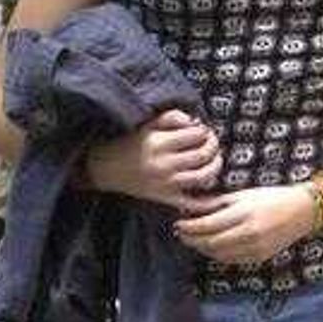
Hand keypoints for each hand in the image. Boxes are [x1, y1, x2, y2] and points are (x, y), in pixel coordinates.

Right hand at [84, 110, 219, 211]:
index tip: (203, 130)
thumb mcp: (147, 124)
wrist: (103, 168)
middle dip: (214, 146)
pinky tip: (219, 197)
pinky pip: (191, 203)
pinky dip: (208, 203)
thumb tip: (195, 122)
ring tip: (215, 159)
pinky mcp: (163, 198)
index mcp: (158, 143)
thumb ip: (172, 118)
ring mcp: (164, 183)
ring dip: (216, 166)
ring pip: (203, 176)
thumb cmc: (128, 143)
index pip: (196, 135)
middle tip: (212, 142)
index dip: (205, 130)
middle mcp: (162, 164)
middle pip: (203, 154)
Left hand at [172, 185, 315, 265]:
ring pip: (218, 254)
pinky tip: (212, 246)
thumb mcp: (244, 195)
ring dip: (202, 248)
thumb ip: (218, 203)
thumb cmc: (274, 197)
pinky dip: (218, 254)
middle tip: (181, 233)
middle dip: (192, 239)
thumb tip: (193, 208)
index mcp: (244, 213)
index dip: (189, 227)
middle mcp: (248, 233)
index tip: (178, 223)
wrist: (304, 211)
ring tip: (194, 240)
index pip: (207, 225)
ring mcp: (255, 248)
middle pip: (209, 242)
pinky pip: (231, 259)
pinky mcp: (259, 257)